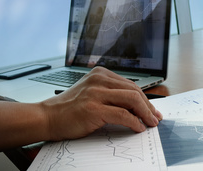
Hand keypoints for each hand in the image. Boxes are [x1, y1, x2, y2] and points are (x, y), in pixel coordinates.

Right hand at [40, 67, 162, 140]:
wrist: (47, 117)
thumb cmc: (69, 109)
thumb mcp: (91, 93)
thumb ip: (110, 94)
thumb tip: (136, 106)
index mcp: (100, 73)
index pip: (130, 84)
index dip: (145, 98)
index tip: (152, 110)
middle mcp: (98, 79)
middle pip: (134, 90)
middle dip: (148, 106)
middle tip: (155, 119)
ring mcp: (95, 92)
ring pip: (131, 99)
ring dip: (145, 113)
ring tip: (150, 124)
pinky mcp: (93, 108)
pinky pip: (122, 114)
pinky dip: (134, 122)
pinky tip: (137, 128)